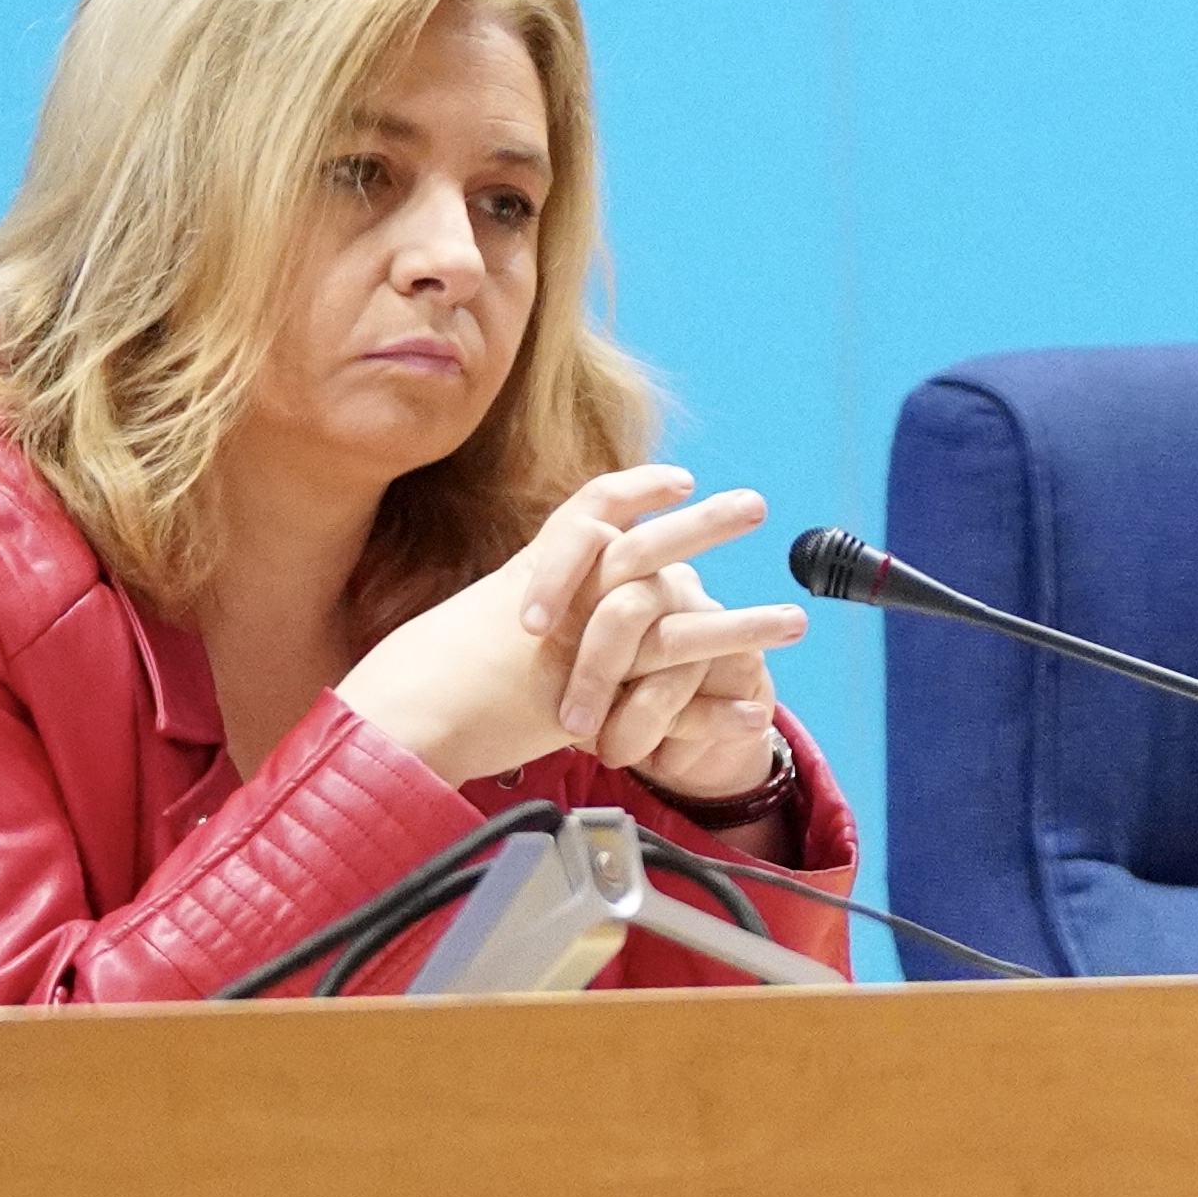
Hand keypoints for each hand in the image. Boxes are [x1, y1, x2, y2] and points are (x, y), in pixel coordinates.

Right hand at [336, 471, 805, 788]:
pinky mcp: (586, 707)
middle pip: (645, 551)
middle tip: (757, 504)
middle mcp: (561, 606)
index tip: (677, 477)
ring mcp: (576, 654)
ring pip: (673, 631)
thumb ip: (519, 605)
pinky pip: (662, 710)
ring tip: (799, 618)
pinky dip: (709, 714)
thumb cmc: (421, 678)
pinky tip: (754, 711)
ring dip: (740, 625)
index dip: (635, 491)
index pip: (591, 514)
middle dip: (703, 527)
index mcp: (535, 578)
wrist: (398, 719)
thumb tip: (539, 596)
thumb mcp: (472, 622)